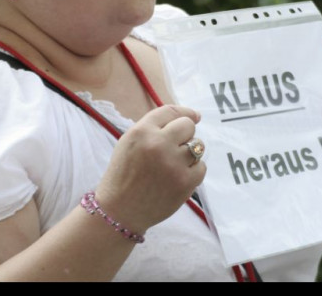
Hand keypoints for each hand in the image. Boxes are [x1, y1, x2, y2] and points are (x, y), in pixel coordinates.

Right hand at [95, 105, 204, 234]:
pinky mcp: (185, 183)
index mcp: (141, 131)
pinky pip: (201, 167)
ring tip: (173, 165)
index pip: (171, 112)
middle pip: (188, 126)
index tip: (195, 117)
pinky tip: (178, 177)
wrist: (119, 210)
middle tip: (175, 147)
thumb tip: (191, 118)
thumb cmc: (123, 174)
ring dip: (189, 153)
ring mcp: (173, 164)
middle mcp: (158, 144)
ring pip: (197, 146)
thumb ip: (153, 127)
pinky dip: (193, 171)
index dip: (185, 113)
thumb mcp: (129, 142)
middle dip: (185, 134)